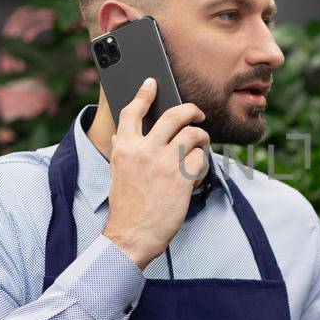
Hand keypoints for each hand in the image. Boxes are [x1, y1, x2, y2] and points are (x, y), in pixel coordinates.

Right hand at [102, 78, 211, 266]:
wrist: (131, 237)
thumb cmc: (126, 209)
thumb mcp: (116, 175)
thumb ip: (120, 152)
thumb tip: (120, 135)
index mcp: (125, 148)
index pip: (132, 112)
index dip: (143, 94)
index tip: (152, 83)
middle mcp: (144, 150)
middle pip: (174, 115)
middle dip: (191, 110)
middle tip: (197, 114)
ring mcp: (165, 163)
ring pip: (193, 134)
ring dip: (202, 138)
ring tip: (202, 145)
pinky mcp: (182, 178)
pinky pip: (202, 159)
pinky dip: (203, 163)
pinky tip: (198, 172)